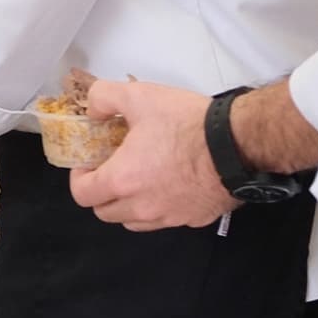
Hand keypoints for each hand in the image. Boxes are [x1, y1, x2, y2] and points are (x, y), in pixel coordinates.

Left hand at [68, 80, 235, 230]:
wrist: (238, 144)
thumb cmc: (189, 124)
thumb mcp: (139, 96)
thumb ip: (104, 98)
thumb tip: (93, 110)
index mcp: (123, 180)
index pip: (83, 195)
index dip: (80, 178)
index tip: (90, 162)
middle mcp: (142, 207)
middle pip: (105, 212)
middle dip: (102, 192)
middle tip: (113, 167)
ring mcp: (168, 217)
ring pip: (133, 221)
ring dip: (128, 204)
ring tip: (140, 176)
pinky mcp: (192, 220)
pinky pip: (165, 220)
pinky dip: (158, 207)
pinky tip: (169, 183)